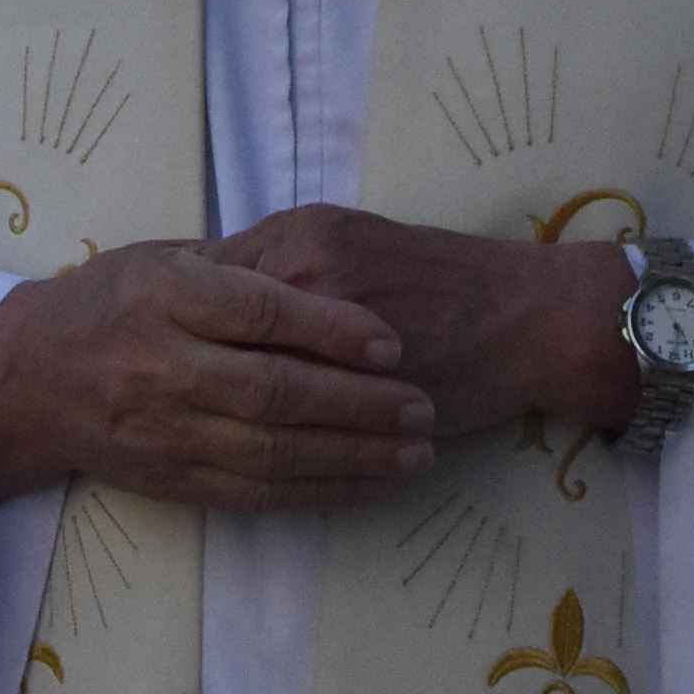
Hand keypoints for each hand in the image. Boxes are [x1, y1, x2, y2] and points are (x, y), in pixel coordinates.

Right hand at [0, 243, 444, 516]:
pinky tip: (371, 483)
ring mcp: (167, 432)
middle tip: (423, 407)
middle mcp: (162, 368)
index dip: (329, 328)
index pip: (256, 313)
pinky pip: (256, 493)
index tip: (391, 341)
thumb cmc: (109, 302)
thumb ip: (240, 263)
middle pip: (272, 391)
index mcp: (165, 298)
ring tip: (418, 451)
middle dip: (358, 405)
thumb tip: (331, 265)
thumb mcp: (163, 257)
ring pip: (272, 452)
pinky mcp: (174, 480)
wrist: (25, 381)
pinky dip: (321, 491)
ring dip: (353, 456)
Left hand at [207, 205, 641, 448]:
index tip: (166, 348)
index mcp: (299, 236)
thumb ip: (280, 261)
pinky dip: (270, 450)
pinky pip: (291, 432)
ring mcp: (332, 339)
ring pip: (249, 394)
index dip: (180, 324)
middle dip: (187, 380)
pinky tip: (255, 457)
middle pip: (214, 343)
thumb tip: (206, 291)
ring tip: (204, 434)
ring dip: (221, 420)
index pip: (206, 284)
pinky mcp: (356, 399)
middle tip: (168, 400)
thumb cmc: (438, 273)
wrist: (527, 316)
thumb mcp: (350, 236)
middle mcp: (308, 278)